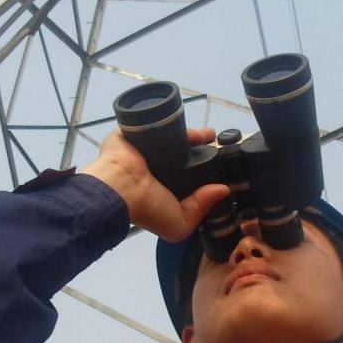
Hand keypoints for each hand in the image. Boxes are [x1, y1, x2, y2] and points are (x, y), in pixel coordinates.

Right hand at [79, 127, 229, 242]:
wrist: (120, 188)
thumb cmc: (147, 208)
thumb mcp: (179, 223)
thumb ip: (201, 209)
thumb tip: (223, 190)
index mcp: (163, 187)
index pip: (187, 175)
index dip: (204, 169)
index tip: (220, 163)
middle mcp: (155, 168)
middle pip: (182, 154)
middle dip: (200, 148)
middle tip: (216, 143)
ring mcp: (144, 148)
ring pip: (172, 137)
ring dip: (190, 134)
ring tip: (209, 133)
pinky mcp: (133, 132)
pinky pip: (154, 122)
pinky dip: (167, 119)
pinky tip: (186, 121)